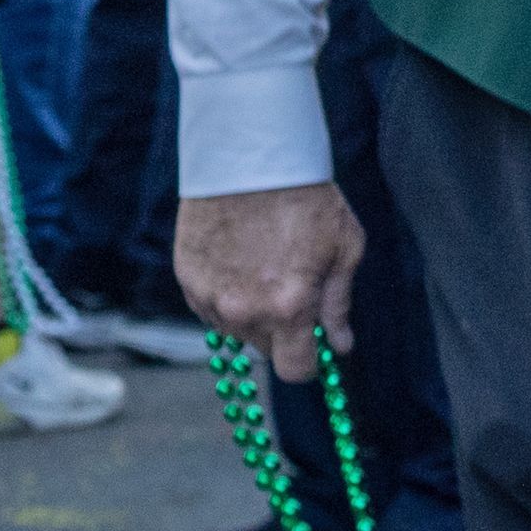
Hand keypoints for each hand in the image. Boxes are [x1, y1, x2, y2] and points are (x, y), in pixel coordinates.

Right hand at [178, 182, 362, 370]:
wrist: (249, 160)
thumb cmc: (307, 200)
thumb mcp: (344, 248)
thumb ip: (338, 304)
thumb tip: (340, 345)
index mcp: (289, 308)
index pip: (295, 370)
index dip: (310, 363)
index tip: (317, 347)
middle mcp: (245, 311)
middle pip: (267, 350)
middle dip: (285, 333)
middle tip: (295, 293)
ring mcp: (211, 298)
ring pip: (237, 330)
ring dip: (254, 315)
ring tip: (266, 270)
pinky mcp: (187, 281)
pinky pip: (211, 310)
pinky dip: (227, 299)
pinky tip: (241, 265)